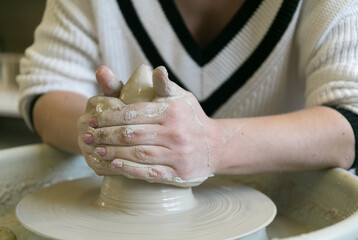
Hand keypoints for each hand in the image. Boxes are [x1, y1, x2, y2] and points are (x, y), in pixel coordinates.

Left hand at [81, 66, 218, 185]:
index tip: (95, 119)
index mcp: (171, 112)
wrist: (216, 146)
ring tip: (97, 150)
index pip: (133, 113)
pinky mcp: (178, 173)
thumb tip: (157, 70)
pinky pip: (150, 173)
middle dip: (106, 135)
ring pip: (138, 154)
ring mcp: (177, 155)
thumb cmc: (192, 118)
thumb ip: (165, 86)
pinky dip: (130, 169)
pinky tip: (116, 165)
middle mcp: (175, 133)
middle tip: (88, 136)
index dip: (110, 117)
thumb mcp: (182, 98)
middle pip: (131, 134)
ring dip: (113, 153)